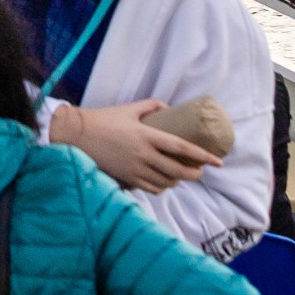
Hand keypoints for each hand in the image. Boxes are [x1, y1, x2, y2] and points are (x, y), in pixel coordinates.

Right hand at [50, 99, 215, 192]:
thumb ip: (150, 106)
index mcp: (146, 135)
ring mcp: (135, 169)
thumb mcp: (128, 109)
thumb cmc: (102, 119)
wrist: (76, 135)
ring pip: (166, 182)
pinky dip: (161, 187)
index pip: (182, 147)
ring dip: (177, 181)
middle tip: (200, 172)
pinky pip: (151, 188)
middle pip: (178, 171)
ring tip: (180, 176)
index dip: (202, 155)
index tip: (218, 162)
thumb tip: (168, 108)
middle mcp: (144, 154)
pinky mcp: (127, 178)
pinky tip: (162, 182)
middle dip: (194, 174)